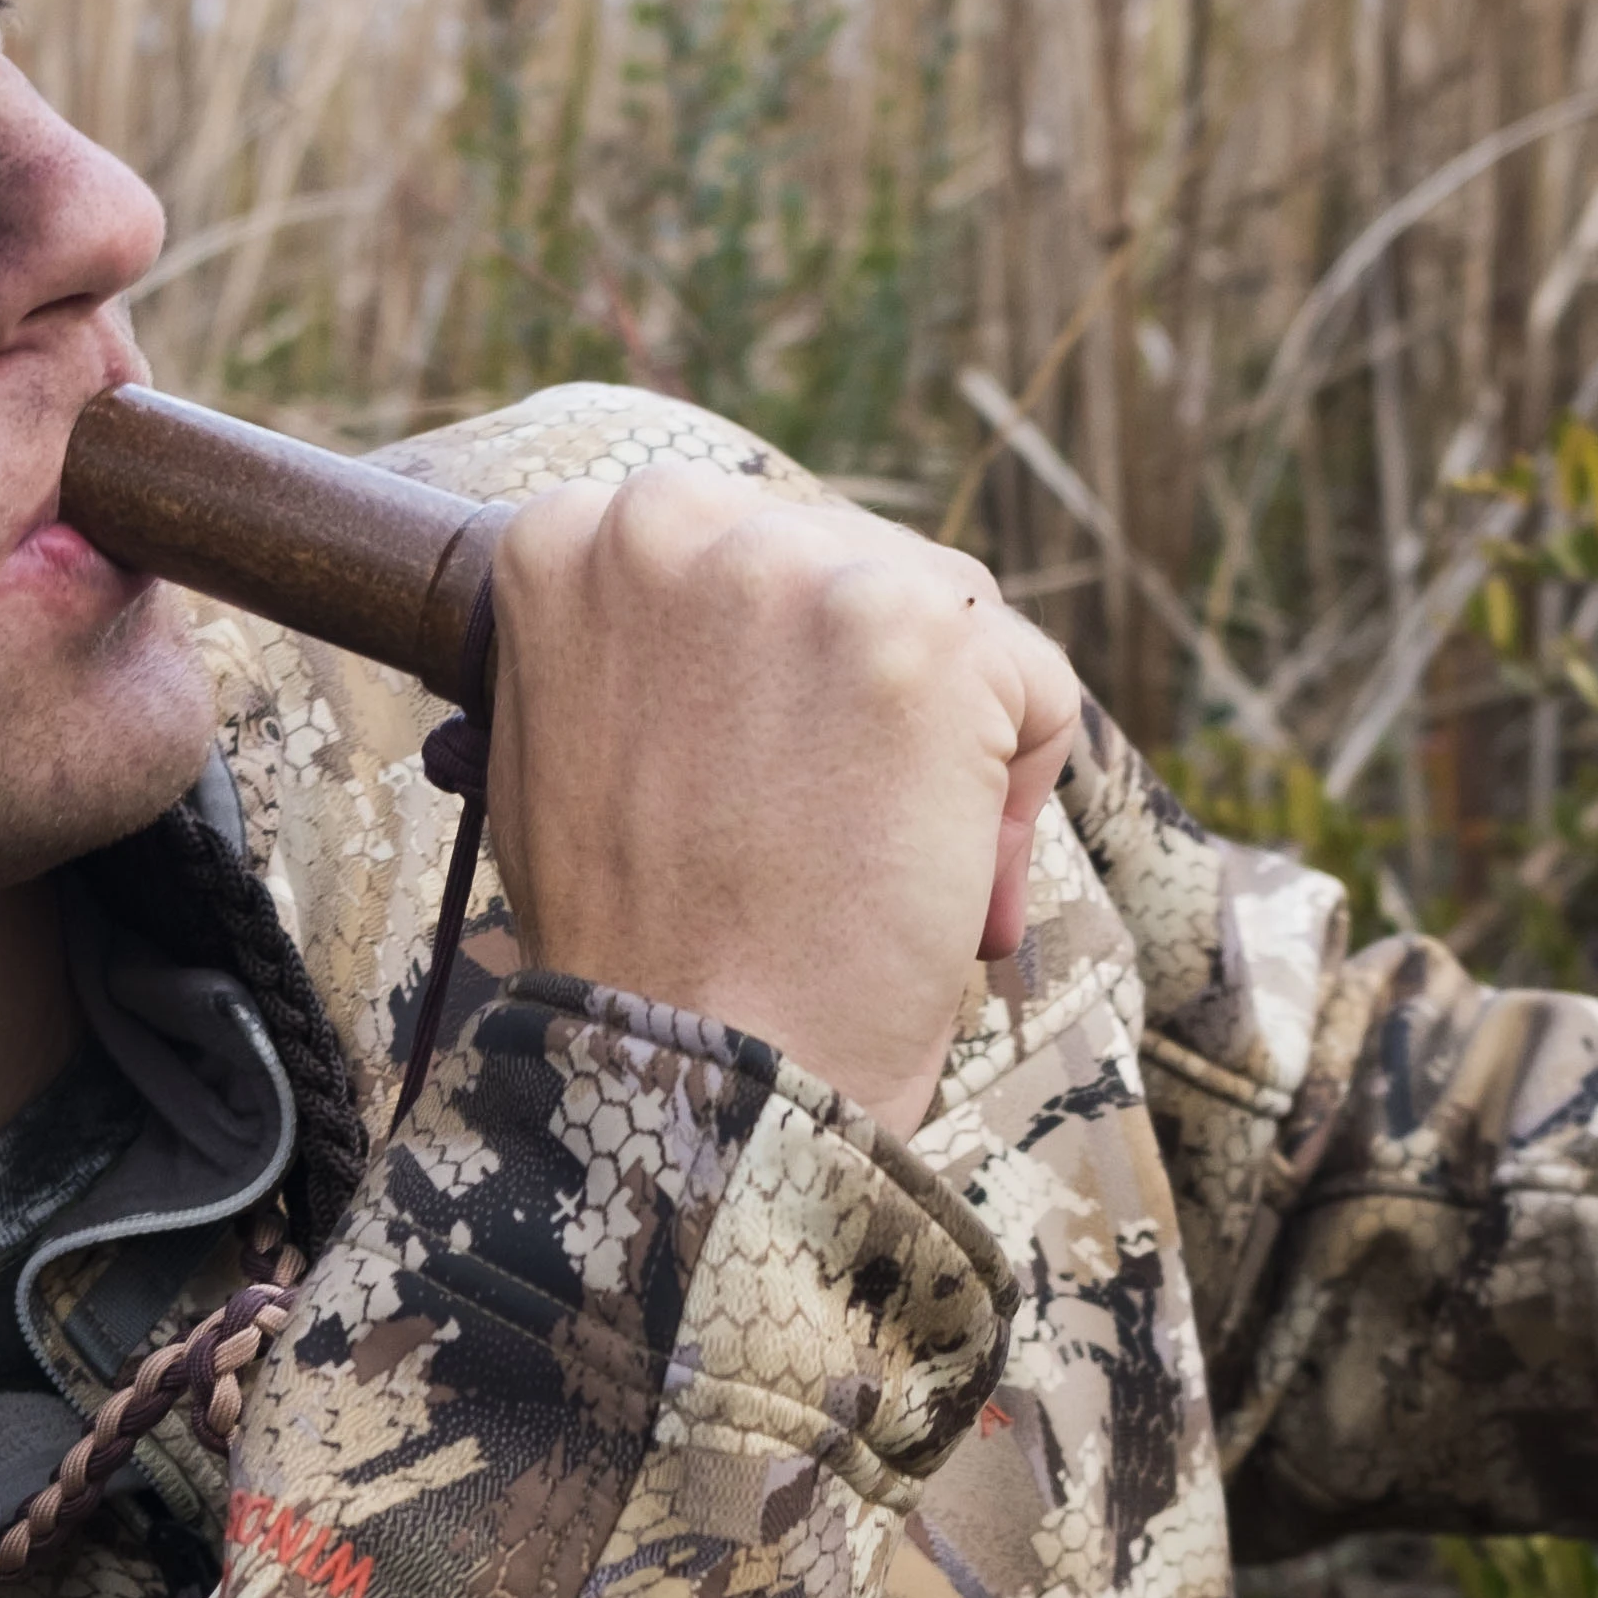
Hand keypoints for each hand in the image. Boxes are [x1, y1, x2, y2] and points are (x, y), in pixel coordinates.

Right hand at [481, 468, 1083, 1132]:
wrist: (696, 1077)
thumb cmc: (635, 950)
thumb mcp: (564, 750)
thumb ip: (631, 643)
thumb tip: (723, 613)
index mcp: (571, 540)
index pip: (743, 547)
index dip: (776, 679)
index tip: (759, 783)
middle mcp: (671, 520)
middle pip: (855, 562)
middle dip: (874, 700)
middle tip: (825, 842)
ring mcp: (796, 568)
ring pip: (955, 617)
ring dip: (948, 742)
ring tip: (872, 866)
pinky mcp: (918, 630)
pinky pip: (1033, 684)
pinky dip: (1015, 794)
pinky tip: (939, 880)